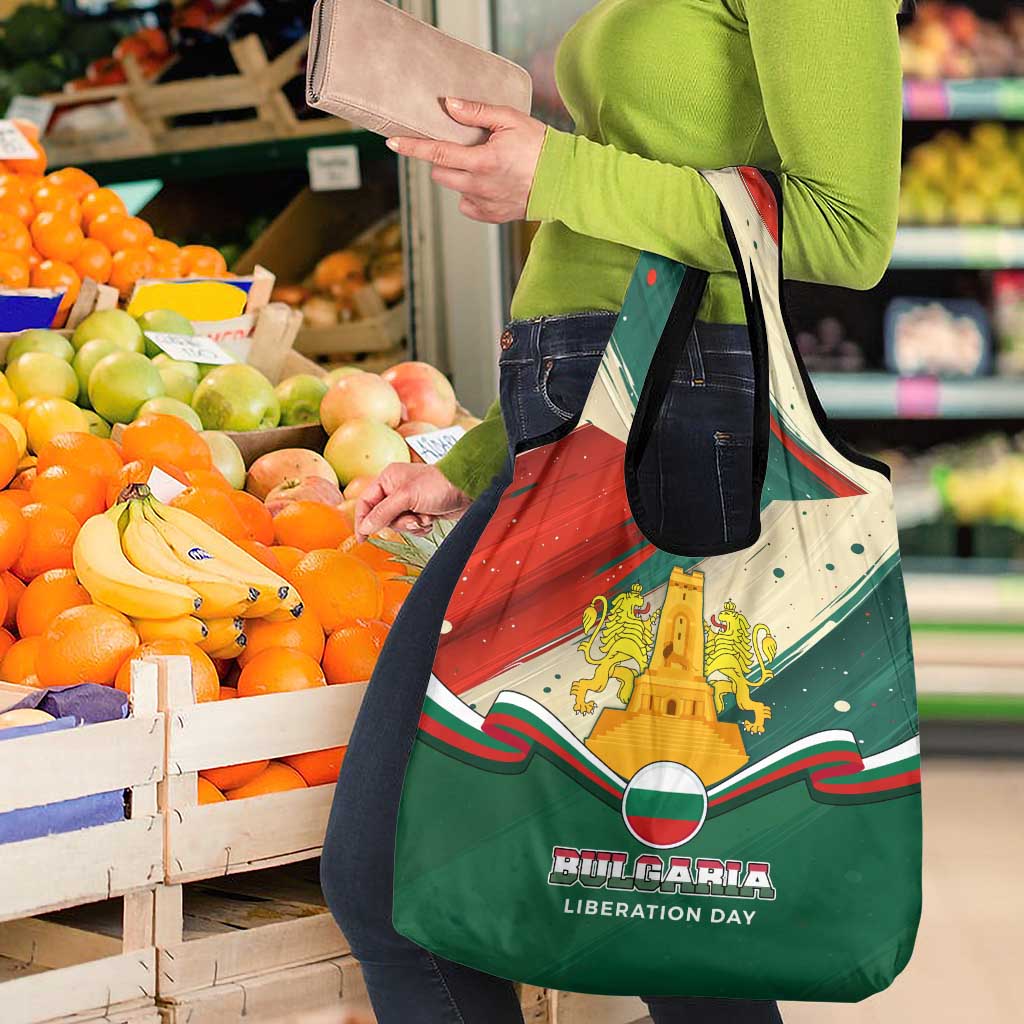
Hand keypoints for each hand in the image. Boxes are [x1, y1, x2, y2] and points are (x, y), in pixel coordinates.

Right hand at [354, 463, 472, 541]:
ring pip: (398, 524)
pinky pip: (412, 527)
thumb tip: (365, 527)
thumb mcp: (406, 497)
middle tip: (413, 519)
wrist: (467, 489)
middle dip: (399, 522)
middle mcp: (396, 489)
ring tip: (425, 517)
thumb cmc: (438, 485)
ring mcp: (409, 501)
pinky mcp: (421, 511)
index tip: (362, 538)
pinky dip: (421, 527)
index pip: (365, 502)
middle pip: (382, 517)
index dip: (362, 520)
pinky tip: (431, 519)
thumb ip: (383, 512)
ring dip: (412, 525)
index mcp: (388, 479)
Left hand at [385, 96, 546, 222]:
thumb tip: (448, 105)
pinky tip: (488, 183)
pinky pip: (467, 205)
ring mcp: (484, 204)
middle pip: (440, 173)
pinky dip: (471, 193)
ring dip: (458, 175)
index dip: (412, 147)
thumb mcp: (510, 119)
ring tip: (481, 164)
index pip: (437, 153)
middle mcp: (479, 186)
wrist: (564, 181)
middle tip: (460, 147)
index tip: (393, 143)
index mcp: (482, 161)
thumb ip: (476, 112)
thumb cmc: (540, 146)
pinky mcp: (491, 216)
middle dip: (441, 159)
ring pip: (454, 188)